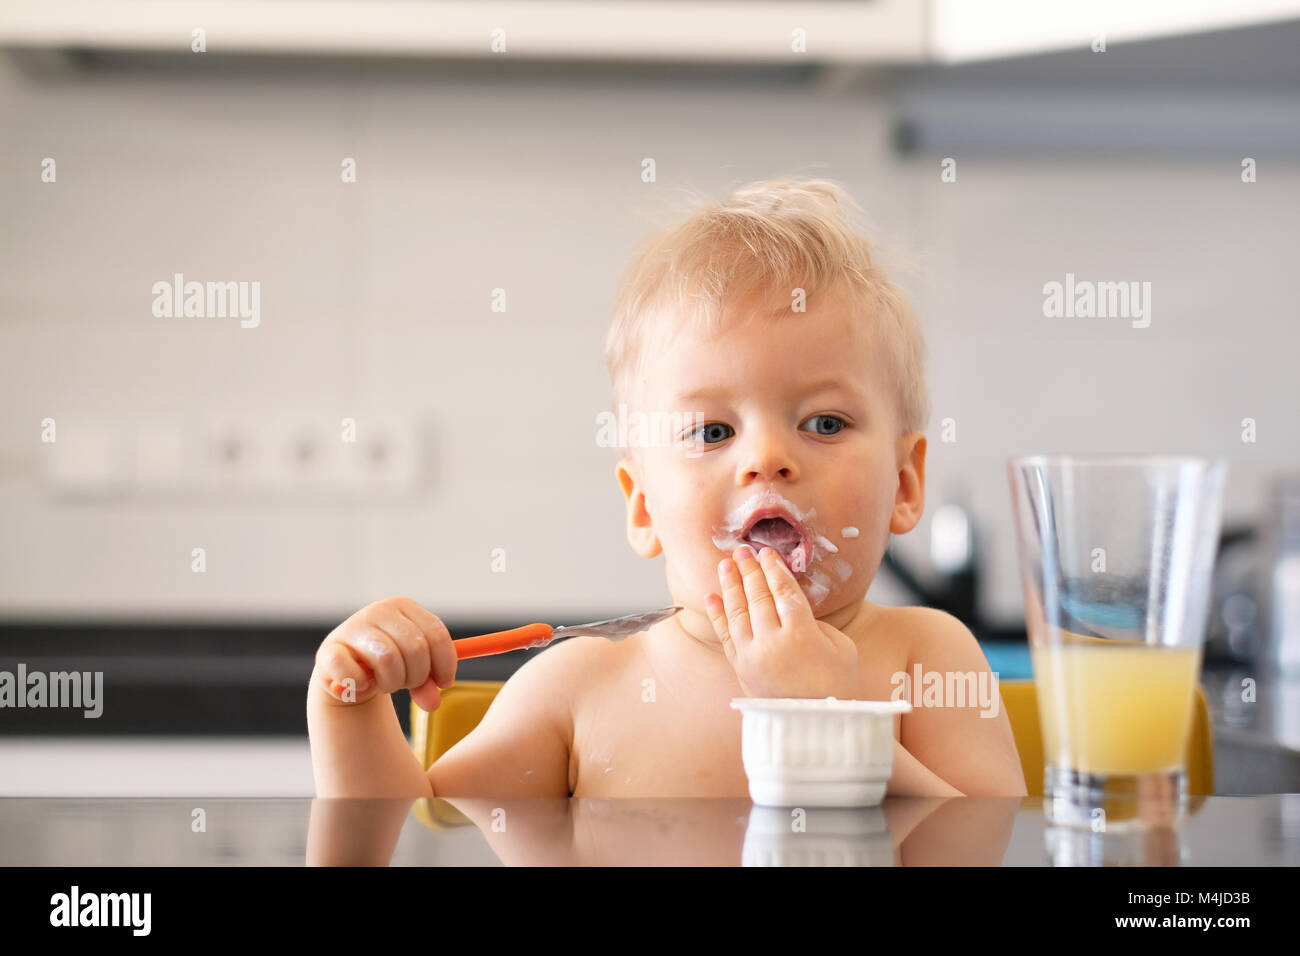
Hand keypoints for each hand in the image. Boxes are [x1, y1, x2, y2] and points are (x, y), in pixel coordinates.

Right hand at [312, 597, 456, 710]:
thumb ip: (428, 686)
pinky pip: (354, 672)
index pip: (435, 634)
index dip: (445, 664)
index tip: (444, 683)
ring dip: (392, 683)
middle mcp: (378, 611)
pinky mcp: (329, 650)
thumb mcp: (414, 671)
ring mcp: (352, 627)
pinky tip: (362, 685)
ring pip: (388, 660)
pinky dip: (362, 685)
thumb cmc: (389, 666)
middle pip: (415, 649)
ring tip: (387, 684)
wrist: (348, 673)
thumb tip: (433, 702)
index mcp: (404, 606)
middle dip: (417, 677)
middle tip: (407, 684)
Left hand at [705, 544, 859, 699]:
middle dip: (749, 570)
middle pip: (757, 596)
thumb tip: (792, 608)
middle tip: (742, 550)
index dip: (773, 569)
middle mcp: (772, 642)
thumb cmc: (836, 687)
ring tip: (724, 564)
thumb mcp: (841, 647)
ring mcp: (752, 656)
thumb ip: (816, 622)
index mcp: (802, 634)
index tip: (766, 552)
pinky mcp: (741, 668)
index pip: (783, 591)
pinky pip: (726, 636)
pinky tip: (712, 597)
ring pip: (737, 612)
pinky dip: (718, 615)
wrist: (815, 727)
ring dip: (730, 585)